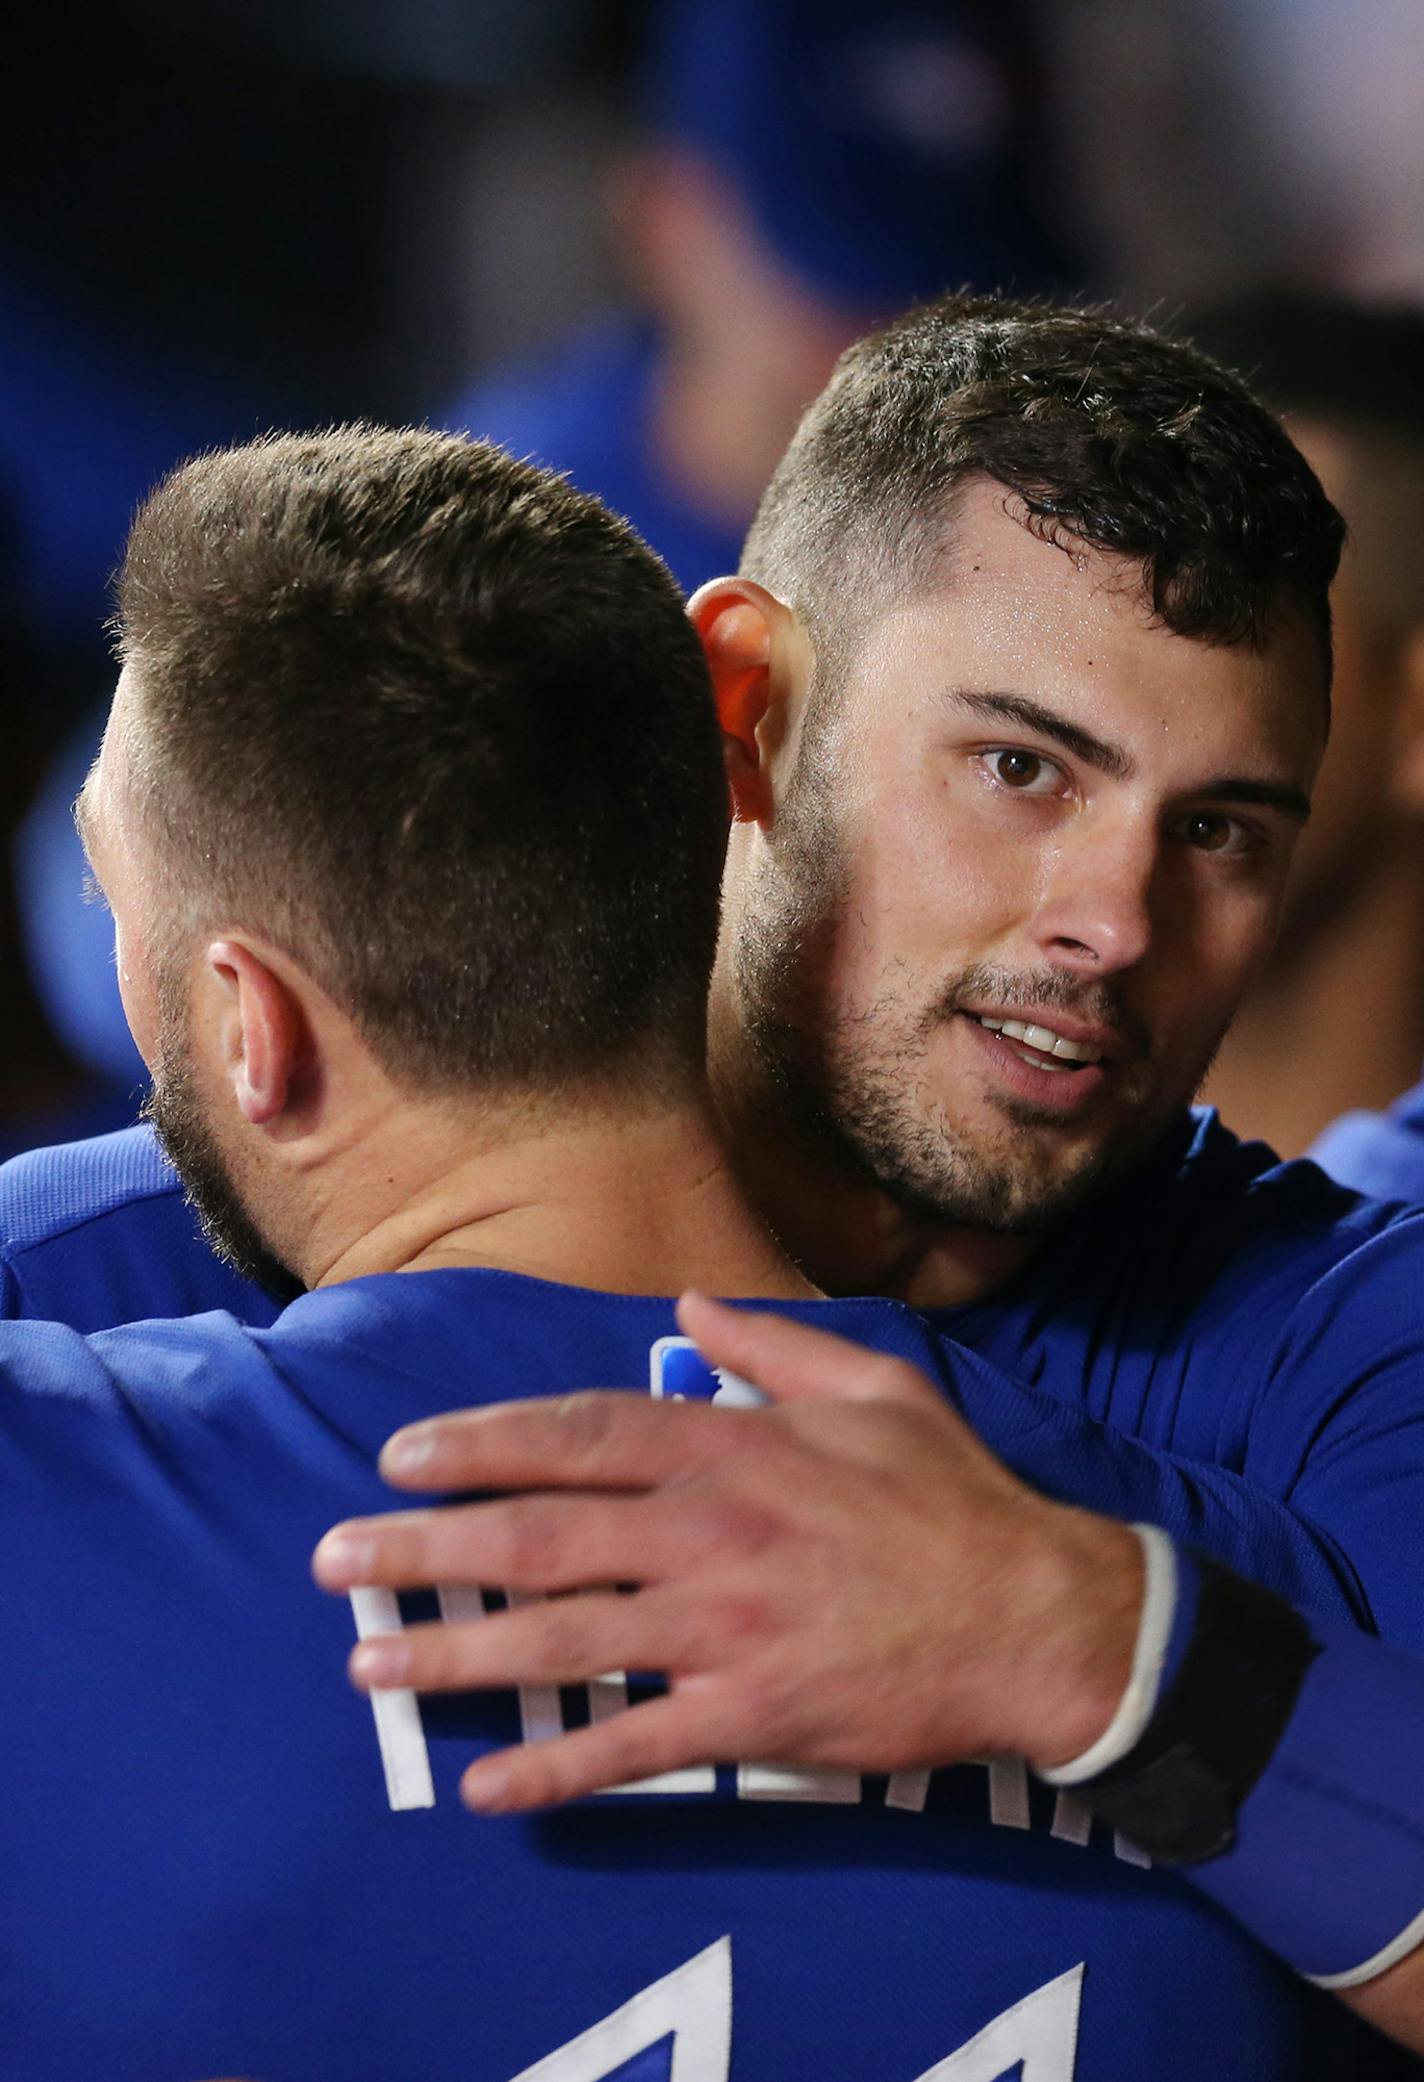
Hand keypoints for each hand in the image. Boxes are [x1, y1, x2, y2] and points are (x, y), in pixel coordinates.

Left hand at [312, 1292, 1141, 1811]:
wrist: (1038, 1618)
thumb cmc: (953, 1498)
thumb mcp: (875, 1387)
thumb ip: (772, 1343)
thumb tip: (687, 1307)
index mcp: (733, 1449)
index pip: (577, 1434)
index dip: (479, 1442)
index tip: (401, 1455)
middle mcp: (710, 1535)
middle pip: (538, 1536)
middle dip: (423, 1548)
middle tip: (333, 1563)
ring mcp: (725, 1631)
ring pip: (562, 1643)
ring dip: (456, 1654)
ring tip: (370, 1666)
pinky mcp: (753, 1719)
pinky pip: (635, 1749)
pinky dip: (556, 1769)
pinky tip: (486, 1787)